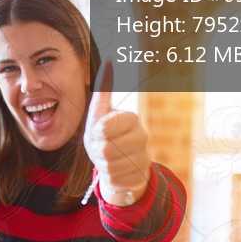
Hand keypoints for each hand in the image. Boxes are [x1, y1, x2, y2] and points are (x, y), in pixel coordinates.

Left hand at [82, 60, 150, 205]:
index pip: (107, 126)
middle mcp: (142, 137)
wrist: (117, 165)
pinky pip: (115, 181)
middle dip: (97, 151)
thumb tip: (109, 60)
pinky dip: (109, 179)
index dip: (98, 132)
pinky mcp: (140, 178)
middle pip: (106, 149)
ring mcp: (143, 158)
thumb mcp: (99, 113)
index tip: (100, 131)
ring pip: (109, 166)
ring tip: (108, 159)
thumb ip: (103, 91)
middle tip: (102, 148)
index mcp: (131, 119)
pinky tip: (115, 172)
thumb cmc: (104, 136)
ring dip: (102, 165)